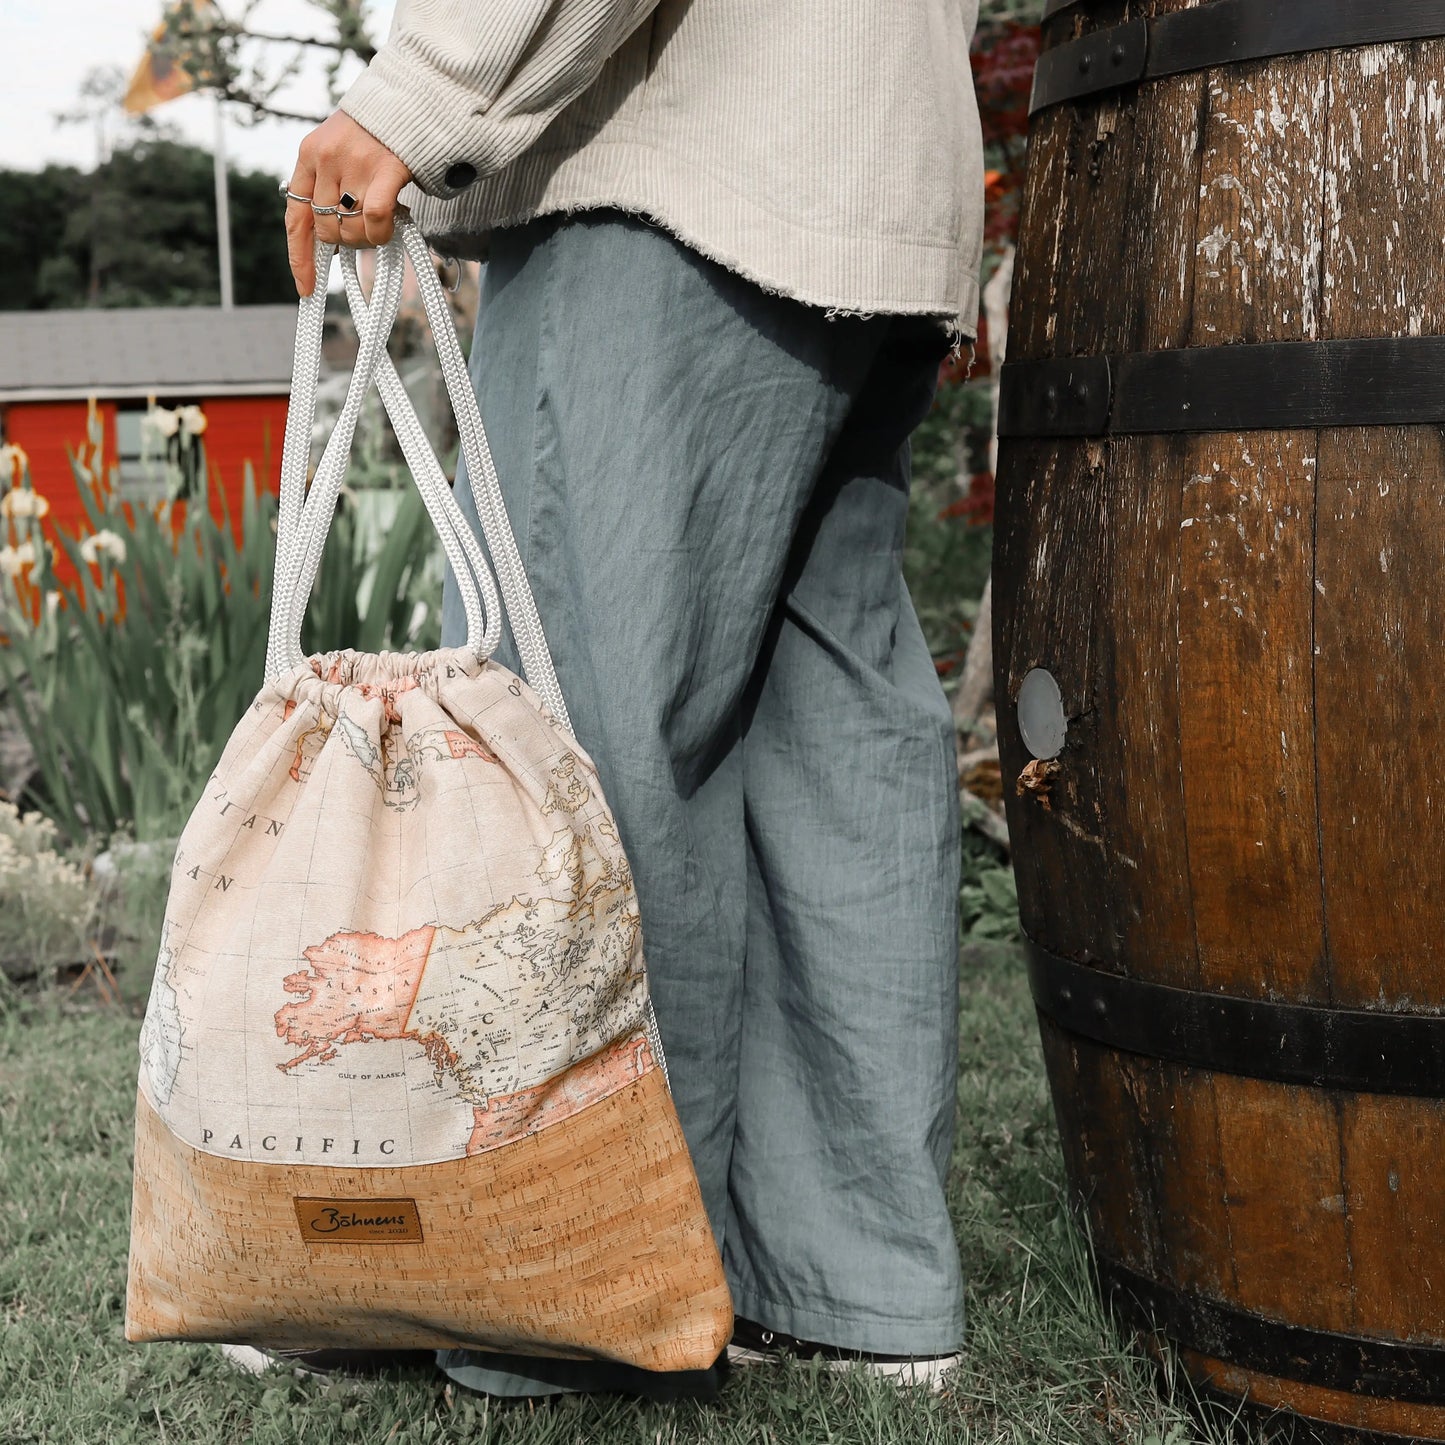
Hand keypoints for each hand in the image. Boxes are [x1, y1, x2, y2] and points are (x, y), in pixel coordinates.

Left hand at [285, 111, 412, 296]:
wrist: (410, 98)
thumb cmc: (378, 132)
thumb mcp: (339, 151)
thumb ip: (328, 187)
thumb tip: (328, 239)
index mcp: (309, 156)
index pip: (296, 217)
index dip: (299, 257)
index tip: (305, 286)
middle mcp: (326, 160)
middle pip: (327, 230)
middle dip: (347, 242)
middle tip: (366, 232)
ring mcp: (354, 164)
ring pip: (351, 230)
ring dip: (367, 239)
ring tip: (382, 222)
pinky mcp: (384, 169)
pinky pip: (373, 219)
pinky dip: (381, 232)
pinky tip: (390, 227)